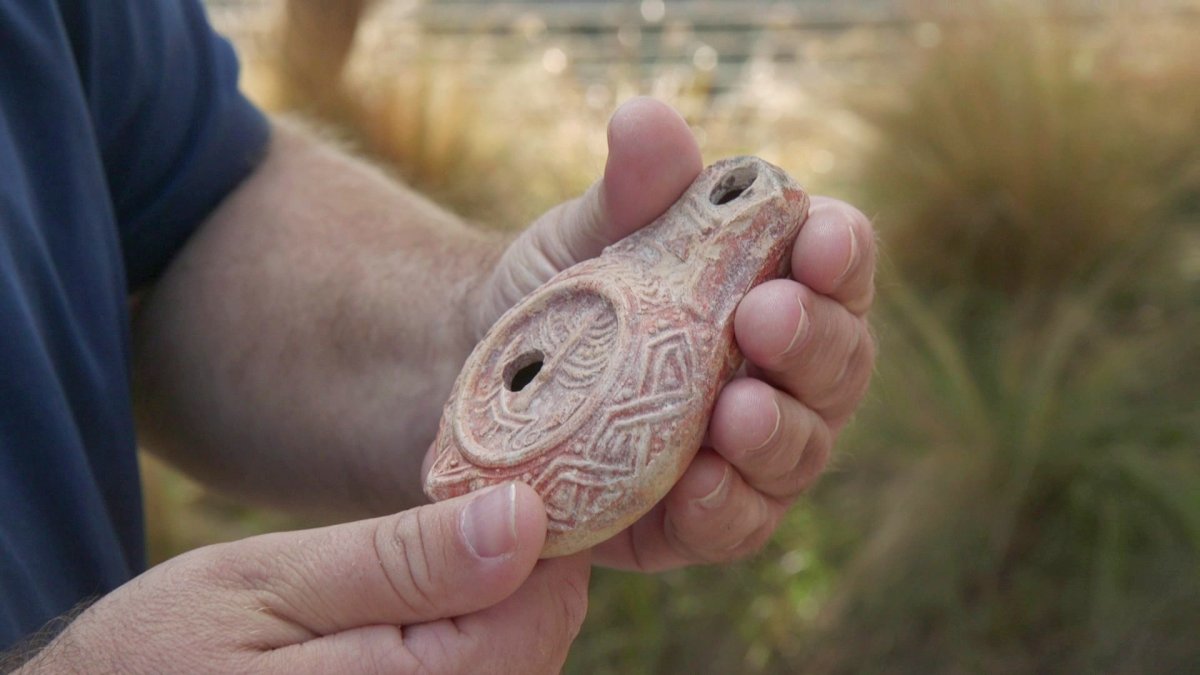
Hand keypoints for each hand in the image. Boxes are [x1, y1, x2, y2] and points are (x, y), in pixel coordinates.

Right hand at [18, 485, 588, 673]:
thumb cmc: (165, 650)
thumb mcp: (272, 581)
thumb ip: (402, 561)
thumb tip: (524, 518)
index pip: (537, 614)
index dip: (542, 538)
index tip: (502, 484)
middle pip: (539, 645)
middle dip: (517, 572)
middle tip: (450, 517)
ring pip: (521, 670)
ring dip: (494, 610)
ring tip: (418, 572)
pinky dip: (471, 646)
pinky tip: (418, 620)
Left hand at [470, 97, 876, 571]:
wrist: (477, 378)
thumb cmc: (563, 294)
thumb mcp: (589, 235)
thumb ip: (633, 188)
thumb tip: (646, 119)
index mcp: (777, 285)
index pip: (836, 264)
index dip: (842, 251)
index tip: (819, 237)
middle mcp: (782, 372)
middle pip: (839, 360)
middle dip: (812, 339)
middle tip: (763, 319)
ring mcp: (749, 452)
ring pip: (802, 449)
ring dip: (778, 432)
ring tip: (735, 413)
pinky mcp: (700, 518)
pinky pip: (738, 523)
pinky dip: (726, 506)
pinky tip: (697, 484)